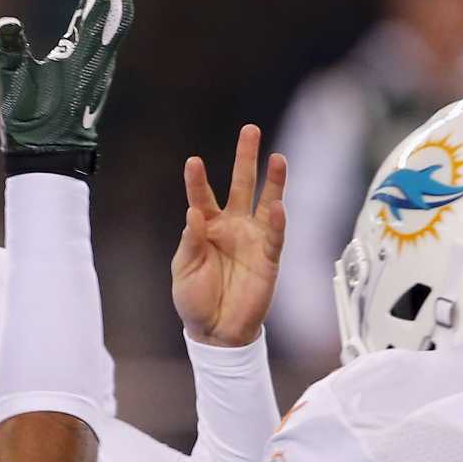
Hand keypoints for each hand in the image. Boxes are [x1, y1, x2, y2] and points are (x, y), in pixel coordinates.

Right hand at [0, 0, 135, 172]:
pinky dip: (113, 11)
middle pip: (117, 5)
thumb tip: (6, 24)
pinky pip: (113, 33)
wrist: (52, 157)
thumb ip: (12, 53)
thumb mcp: (16, 87)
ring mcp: (102, 64)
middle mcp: (100, 55)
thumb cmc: (33, 125)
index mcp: (84, 52)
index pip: (99, 2)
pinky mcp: (98, 73)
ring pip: (119, 18)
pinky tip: (108, 8)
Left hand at [172, 123, 285, 347]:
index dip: (197, 181)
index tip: (193, 162)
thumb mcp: (183, 270)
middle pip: (241, 186)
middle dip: (245, 159)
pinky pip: (275, 236)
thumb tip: (193, 214)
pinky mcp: (268, 258)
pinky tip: (278, 205)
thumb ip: (190, 242)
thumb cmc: (195, 300)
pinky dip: (278, 222)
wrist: (216, 331)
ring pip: (265, 203)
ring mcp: (252, 239)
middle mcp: (232, 227)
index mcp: (206, 228)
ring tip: (276, 158)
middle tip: (250, 130)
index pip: (201, 197)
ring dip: (273, 181)